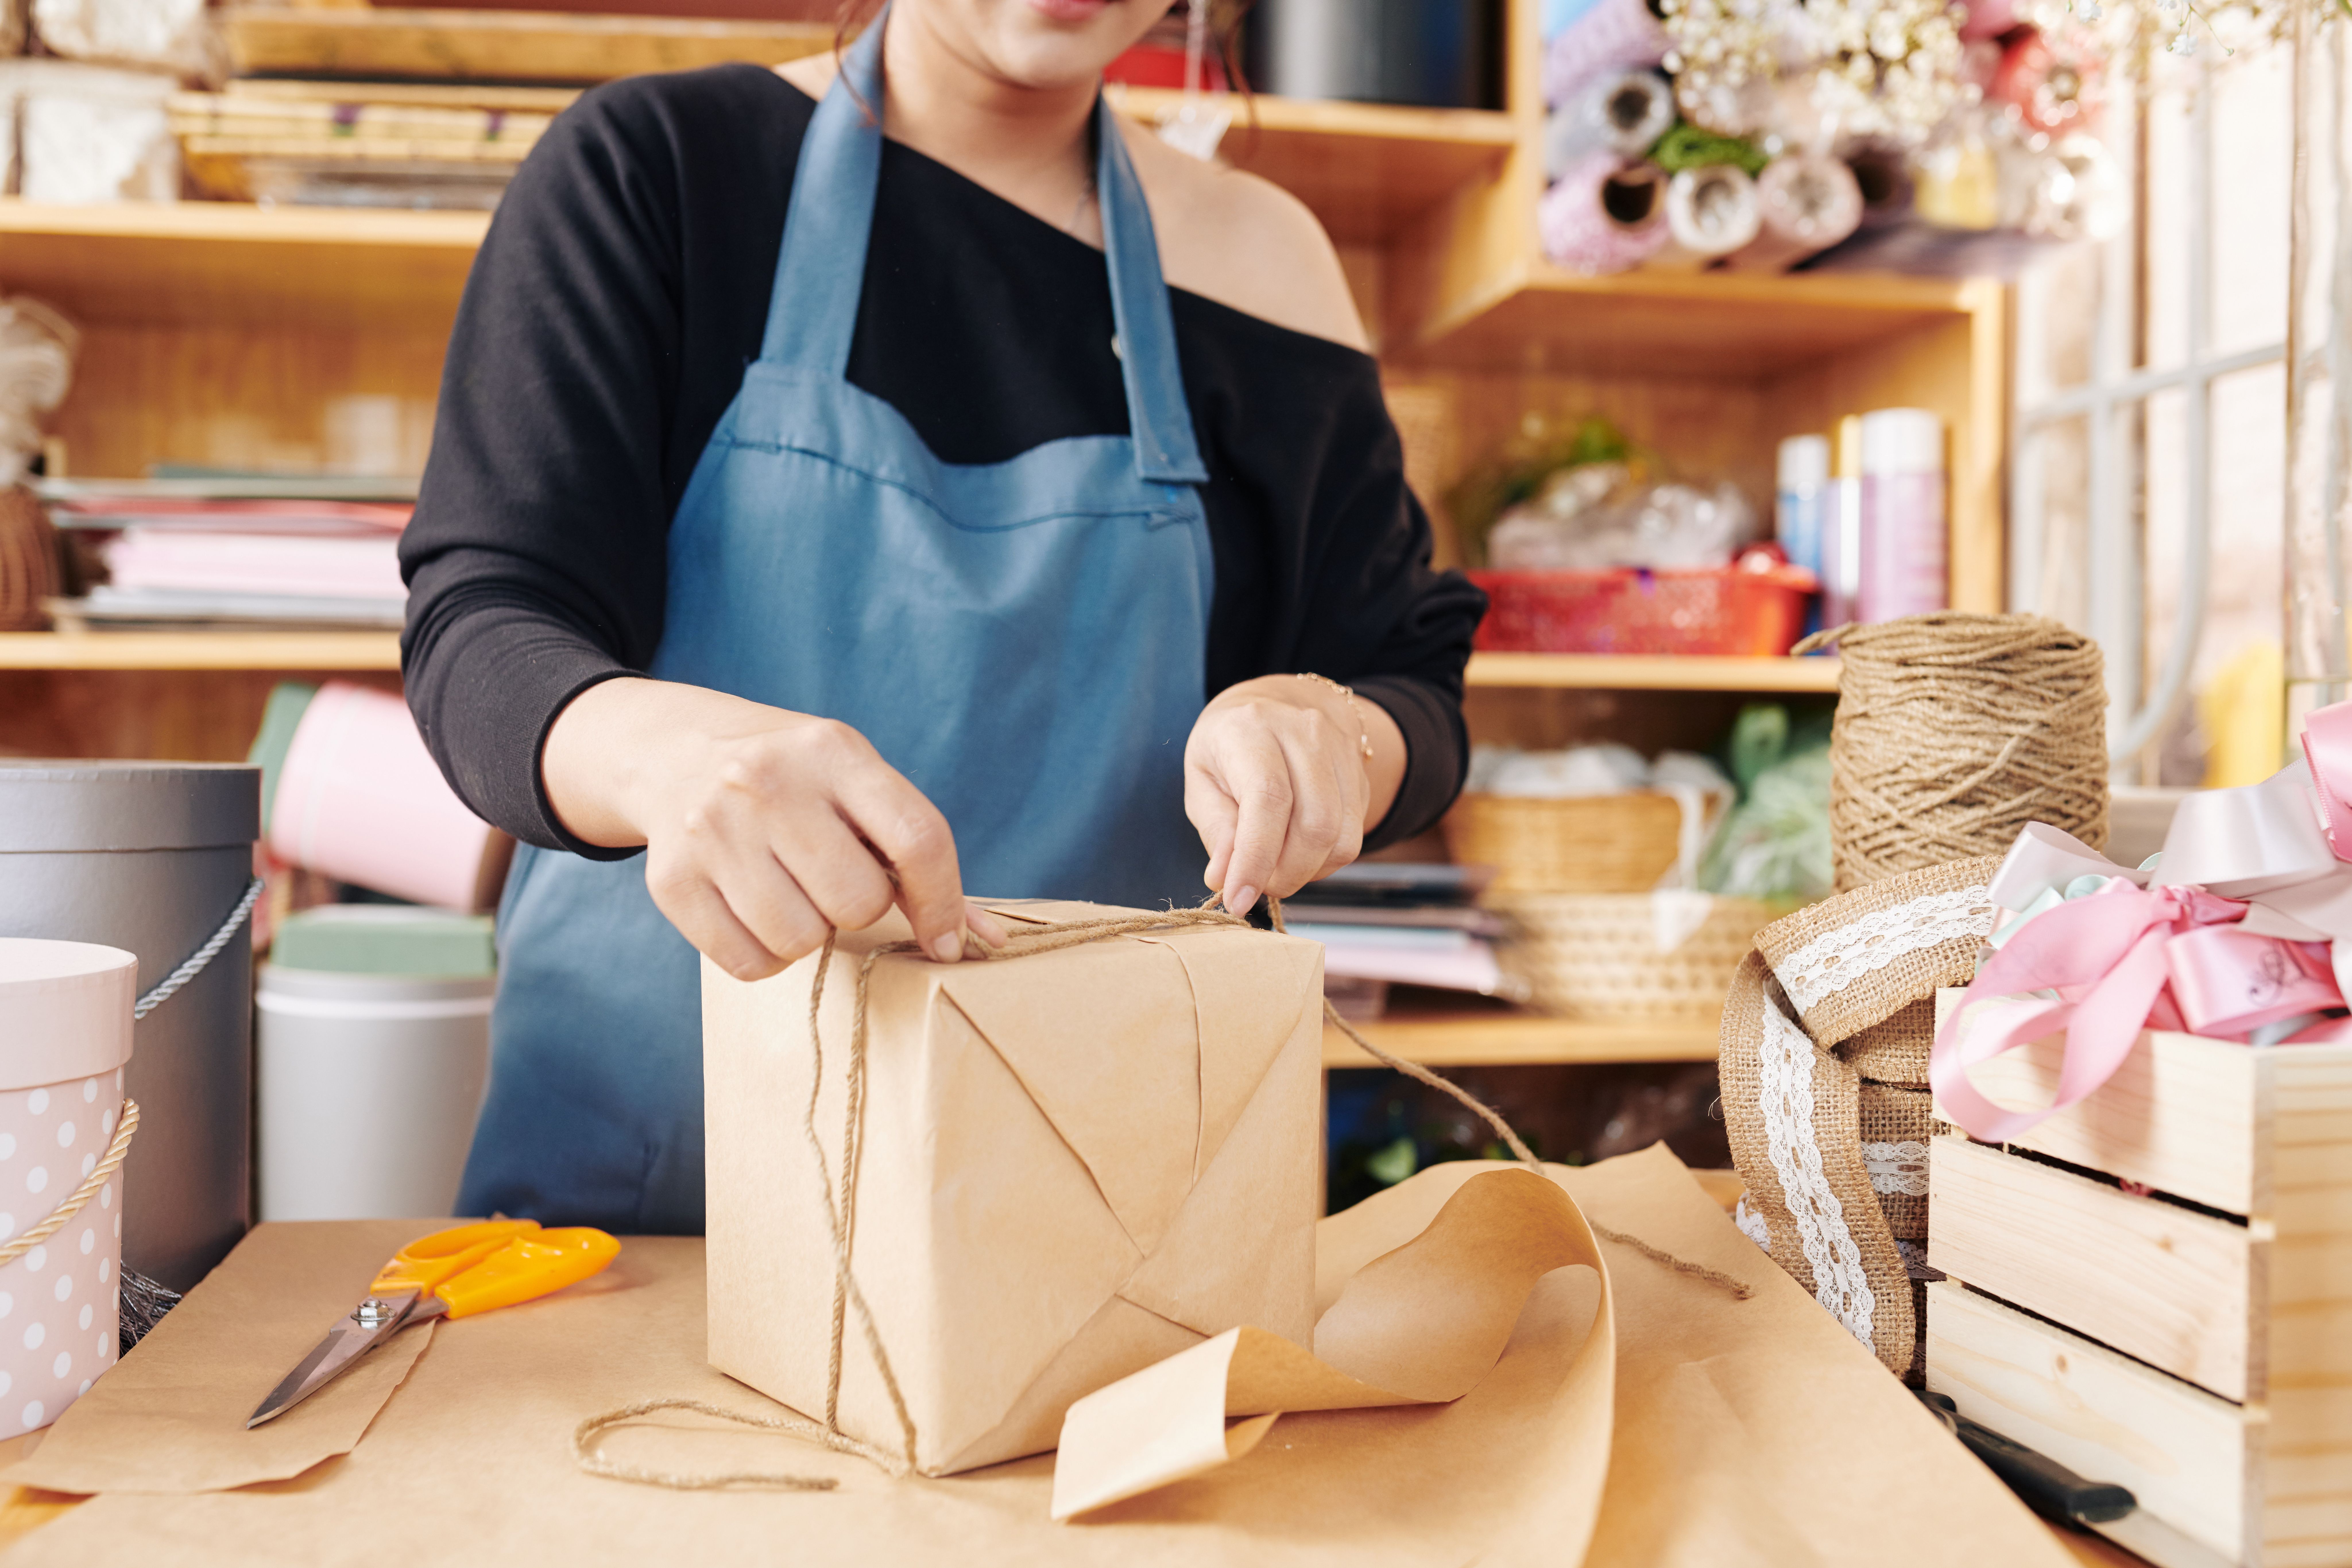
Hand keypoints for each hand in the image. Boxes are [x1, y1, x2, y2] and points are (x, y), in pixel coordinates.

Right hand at [542, 678, 1007, 979]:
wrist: (673, 754)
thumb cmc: (792, 781)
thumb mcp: (854, 782)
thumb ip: (915, 850)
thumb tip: (983, 938)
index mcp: (832, 750)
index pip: (918, 838)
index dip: (945, 902)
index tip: (947, 940)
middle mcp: (766, 783)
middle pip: (857, 901)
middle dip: (858, 908)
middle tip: (832, 883)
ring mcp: (712, 829)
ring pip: (800, 940)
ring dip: (809, 933)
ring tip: (791, 892)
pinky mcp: (671, 879)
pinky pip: (749, 963)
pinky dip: (765, 955)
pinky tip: (755, 911)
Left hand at [1184, 676, 1404, 917]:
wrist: (1281, 703)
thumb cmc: (1230, 747)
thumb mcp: (1202, 779)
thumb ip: (1215, 828)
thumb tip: (1223, 878)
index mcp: (1253, 728)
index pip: (1268, 800)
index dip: (1255, 859)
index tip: (1237, 900)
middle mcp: (1305, 734)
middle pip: (1314, 825)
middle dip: (1283, 874)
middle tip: (1256, 887)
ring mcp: (1340, 753)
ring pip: (1340, 838)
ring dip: (1305, 873)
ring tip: (1274, 869)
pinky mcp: (1360, 778)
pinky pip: (1351, 839)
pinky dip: (1323, 863)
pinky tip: (1298, 855)